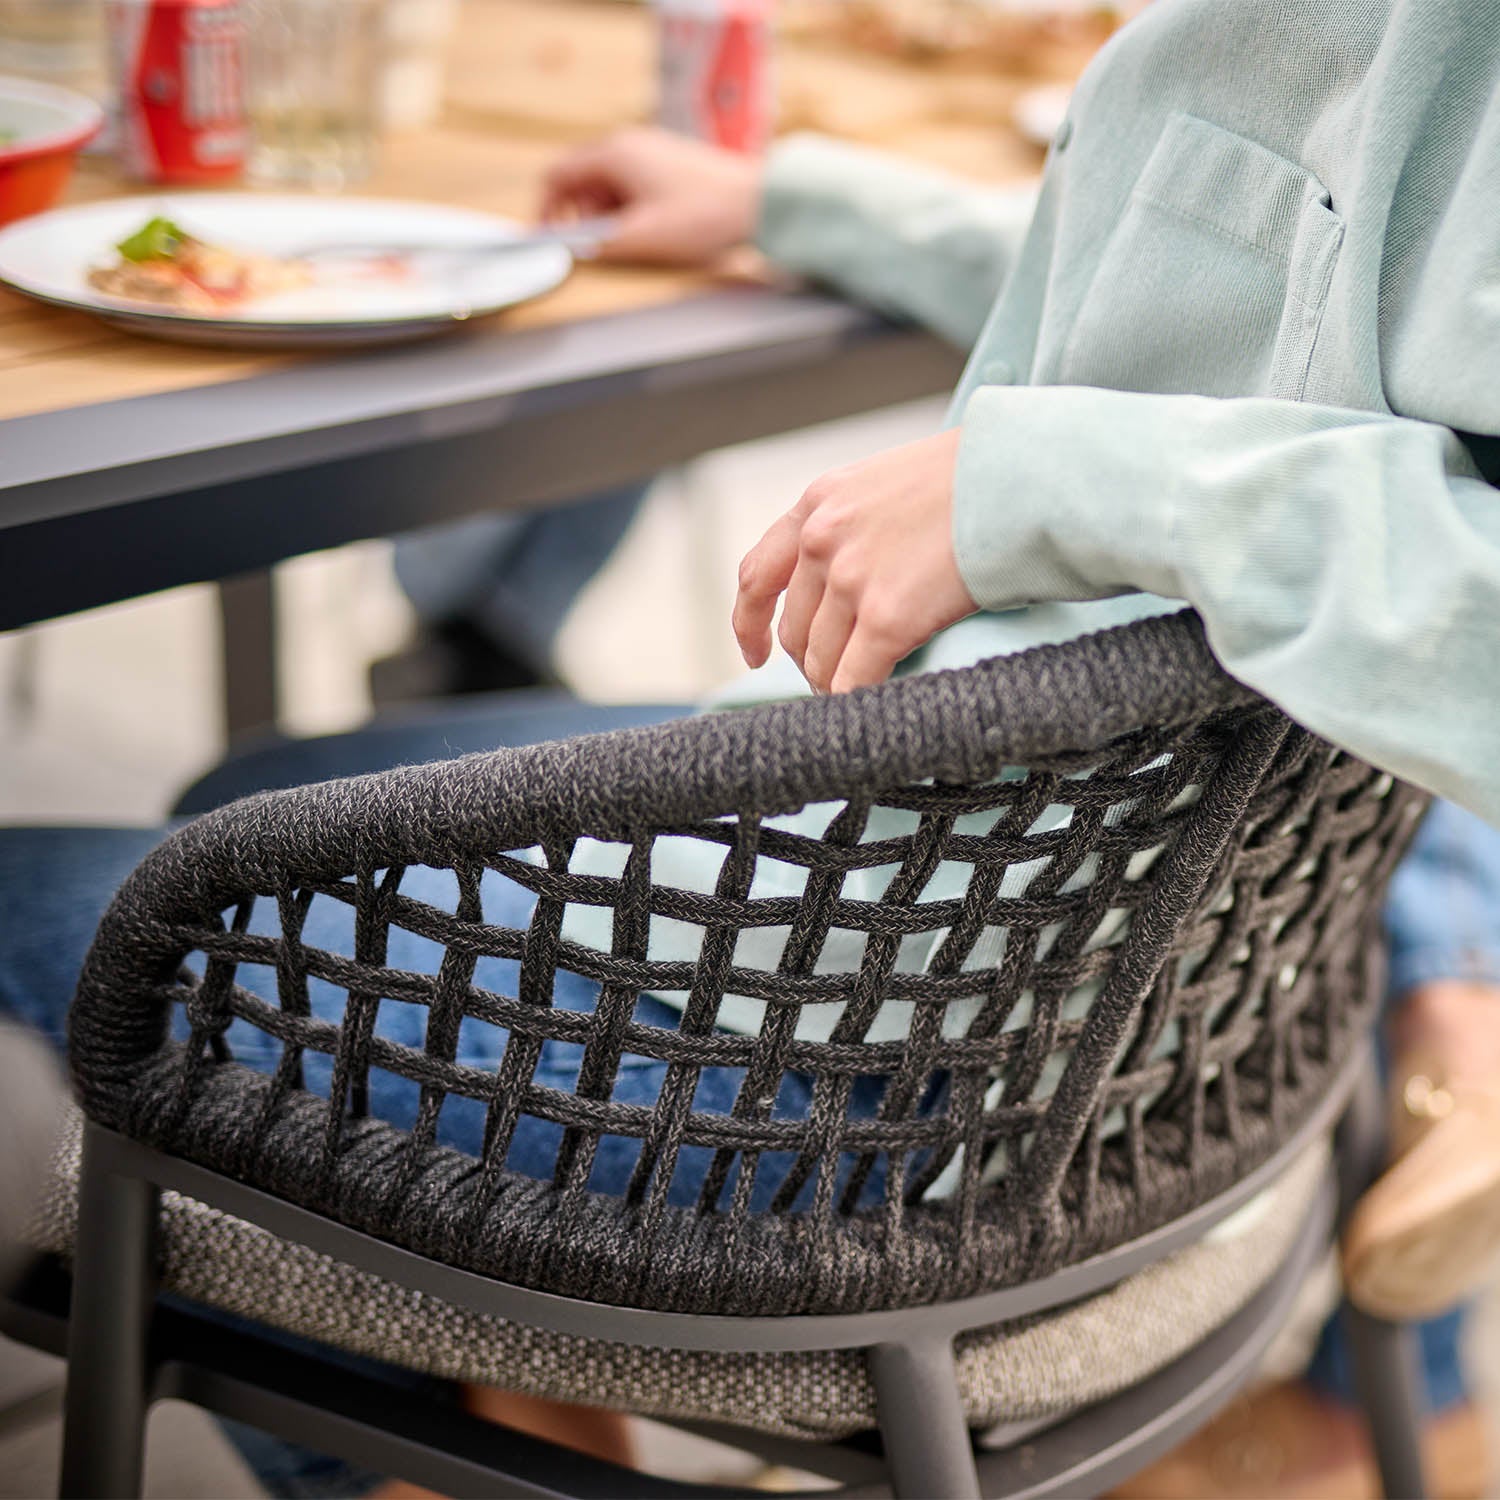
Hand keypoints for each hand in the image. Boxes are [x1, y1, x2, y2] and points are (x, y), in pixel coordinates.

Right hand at [540, 127, 760, 265]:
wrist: (759, 203)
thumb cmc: (705, 216)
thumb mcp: (641, 238)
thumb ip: (598, 244)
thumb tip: (571, 248)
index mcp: (614, 153)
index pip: (557, 175)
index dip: (546, 210)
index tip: (549, 238)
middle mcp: (629, 144)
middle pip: (582, 181)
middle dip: (583, 217)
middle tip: (600, 246)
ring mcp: (651, 152)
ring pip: (608, 186)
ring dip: (609, 216)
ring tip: (633, 240)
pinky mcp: (669, 165)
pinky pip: (633, 187)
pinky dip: (630, 210)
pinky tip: (652, 230)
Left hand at [733, 429, 977, 693]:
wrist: (1019, 477)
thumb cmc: (973, 479)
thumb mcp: (888, 482)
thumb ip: (853, 524)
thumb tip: (847, 576)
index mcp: (817, 504)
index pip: (757, 575)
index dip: (750, 624)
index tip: (756, 654)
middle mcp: (821, 540)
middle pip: (794, 630)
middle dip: (811, 662)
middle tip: (839, 679)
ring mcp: (850, 579)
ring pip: (820, 662)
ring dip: (836, 686)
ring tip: (862, 695)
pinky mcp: (886, 618)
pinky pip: (853, 681)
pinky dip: (856, 702)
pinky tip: (874, 711)